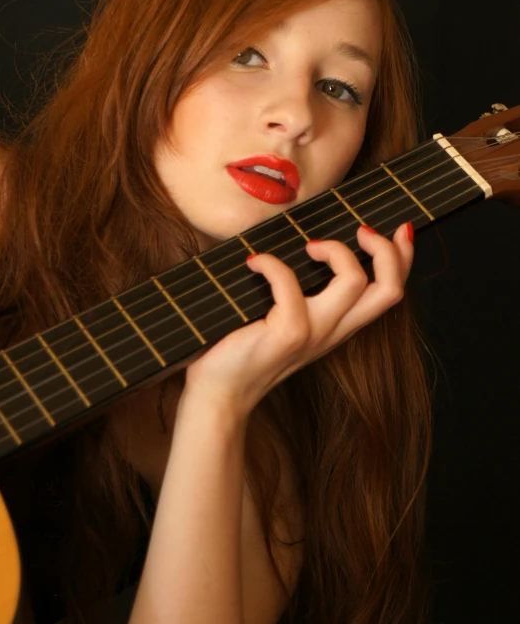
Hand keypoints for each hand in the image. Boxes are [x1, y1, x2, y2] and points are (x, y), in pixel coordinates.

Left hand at [184, 223, 413, 418]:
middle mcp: (334, 332)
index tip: (399, 230)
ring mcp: (313, 334)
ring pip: (355, 282)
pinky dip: (271, 264)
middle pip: (389, 290)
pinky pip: (290, 283)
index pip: (390, 293)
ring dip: (335, 250)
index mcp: (340, 326)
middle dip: (386, 251)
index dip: (403, 259)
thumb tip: (307, 246)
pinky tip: (254, 263)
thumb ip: (306, 293)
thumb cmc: (248, 348)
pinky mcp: (287, 334)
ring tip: (309, 246)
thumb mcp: (290, 319)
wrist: (221, 393)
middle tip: (361, 230)